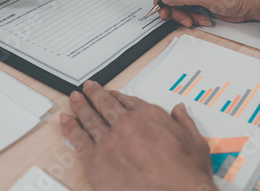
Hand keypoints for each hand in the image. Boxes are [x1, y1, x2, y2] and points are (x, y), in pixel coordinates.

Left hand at [60, 81, 214, 190]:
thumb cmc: (185, 172)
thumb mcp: (194, 141)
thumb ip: (184, 122)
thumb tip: (179, 110)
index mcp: (148, 116)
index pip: (127, 101)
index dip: (117, 96)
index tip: (111, 93)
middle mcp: (126, 124)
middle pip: (105, 104)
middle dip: (95, 94)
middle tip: (88, 87)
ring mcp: (109, 140)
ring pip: (90, 118)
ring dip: (81, 106)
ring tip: (74, 98)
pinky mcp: (96, 160)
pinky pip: (79, 139)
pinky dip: (70, 128)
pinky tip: (65, 121)